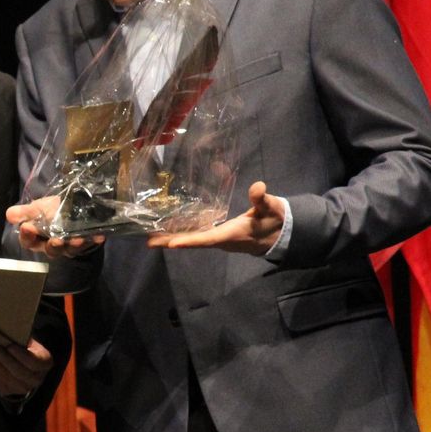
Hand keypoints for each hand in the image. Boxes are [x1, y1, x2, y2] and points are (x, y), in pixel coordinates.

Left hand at [0, 338, 53, 399]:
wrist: (20, 361)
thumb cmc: (22, 345)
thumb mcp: (26, 339)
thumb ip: (19, 337)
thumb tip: (4, 328)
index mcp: (44, 363)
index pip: (34, 362)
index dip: (22, 355)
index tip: (10, 345)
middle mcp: (36, 379)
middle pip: (18, 372)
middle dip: (3, 359)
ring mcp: (21, 388)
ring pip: (5, 378)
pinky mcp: (6, 391)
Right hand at [6, 199, 104, 258]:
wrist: (76, 205)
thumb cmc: (53, 209)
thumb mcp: (38, 208)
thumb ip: (25, 212)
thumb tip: (9, 215)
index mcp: (38, 239)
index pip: (29, 242)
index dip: (27, 236)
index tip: (28, 227)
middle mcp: (54, 245)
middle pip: (51, 250)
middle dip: (54, 246)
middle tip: (56, 240)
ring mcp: (71, 246)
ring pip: (71, 249)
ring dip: (74, 245)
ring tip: (78, 238)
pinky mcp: (87, 243)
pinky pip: (91, 243)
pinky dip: (94, 240)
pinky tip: (99, 236)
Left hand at [147, 181, 283, 253]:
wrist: (280, 235)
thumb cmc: (274, 220)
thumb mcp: (271, 207)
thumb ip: (262, 199)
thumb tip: (258, 187)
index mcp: (232, 234)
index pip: (208, 239)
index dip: (190, 241)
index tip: (171, 244)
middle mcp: (222, 240)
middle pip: (194, 242)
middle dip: (173, 242)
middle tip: (150, 241)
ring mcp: (220, 240)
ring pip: (194, 240)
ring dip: (174, 239)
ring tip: (153, 237)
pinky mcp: (220, 236)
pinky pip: (198, 237)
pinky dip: (184, 235)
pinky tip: (171, 230)